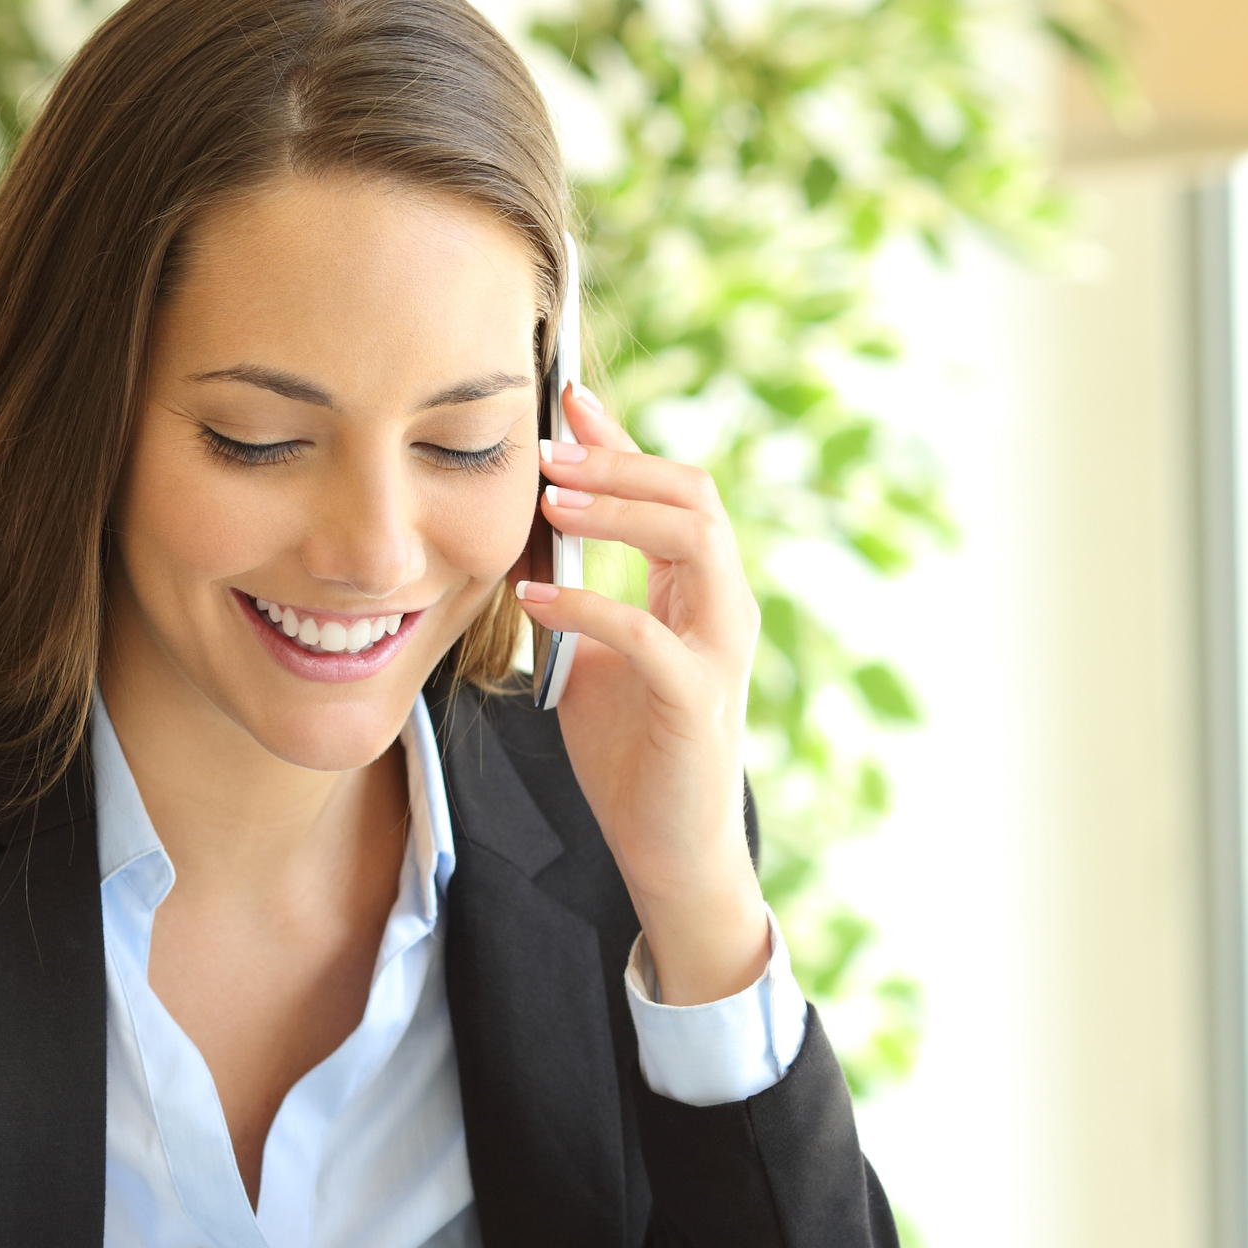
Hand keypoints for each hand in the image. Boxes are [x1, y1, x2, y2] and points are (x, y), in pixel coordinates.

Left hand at [514, 382, 774, 1003]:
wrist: (666, 848)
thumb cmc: (630, 753)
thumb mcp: (592, 655)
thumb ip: (575, 593)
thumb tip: (524, 533)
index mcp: (700, 589)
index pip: (671, 489)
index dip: (620, 441)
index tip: (565, 399)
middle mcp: (723, 606)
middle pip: (693, 495)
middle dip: (618, 463)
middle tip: (544, 452)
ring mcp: (719, 650)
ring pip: (694, 541)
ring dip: (617, 512)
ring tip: (551, 504)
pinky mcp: (697, 701)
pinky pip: (646, 632)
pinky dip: (588, 606)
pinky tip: (533, 601)